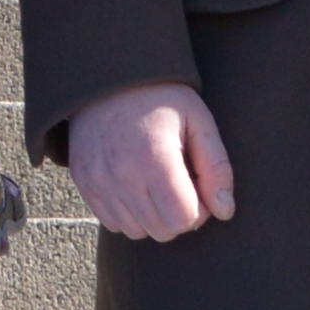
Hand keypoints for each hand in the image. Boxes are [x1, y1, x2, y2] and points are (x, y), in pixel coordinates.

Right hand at [65, 83, 234, 242]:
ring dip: (154, 216)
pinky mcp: (84, 183)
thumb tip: (225, 212)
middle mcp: (122, 175)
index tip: (198, 185)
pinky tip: (136, 185)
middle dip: (179, 214)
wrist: (109, 77)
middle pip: (162, 230)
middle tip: (180, 183)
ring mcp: (98, 181)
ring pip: (137, 231)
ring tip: (156, 183)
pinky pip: (112, 223)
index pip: (184, 219)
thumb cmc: (161, 98)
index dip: (201, 209)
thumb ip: (217, 168)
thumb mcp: (198, 121)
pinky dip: (129, 214)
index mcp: (155, 158)